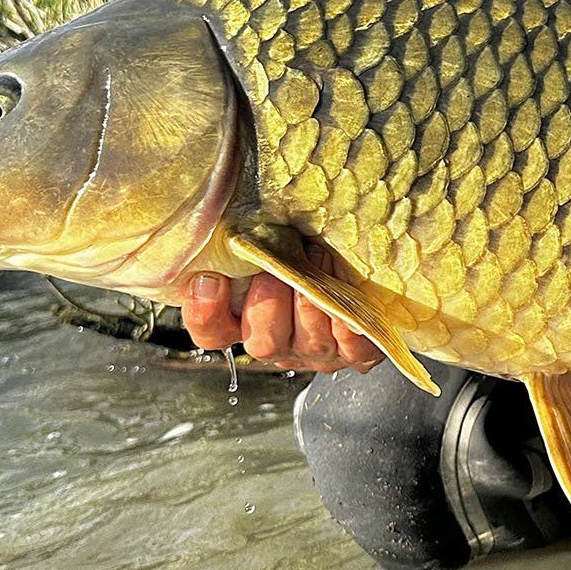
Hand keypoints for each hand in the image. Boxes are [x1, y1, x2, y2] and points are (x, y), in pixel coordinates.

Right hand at [181, 246, 384, 373]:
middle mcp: (282, 340)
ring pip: (308, 342)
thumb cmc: (309, 247)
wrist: (364, 265)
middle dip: (267, 305)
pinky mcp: (357, 351)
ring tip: (316, 258)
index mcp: (248, 320)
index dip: (205, 312)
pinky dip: (346, 320)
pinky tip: (344, 295)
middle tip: (274, 271)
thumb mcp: (270, 241)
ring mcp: (320, 350)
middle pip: (262, 342)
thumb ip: (246, 240)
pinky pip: (351, 346)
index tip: (210, 279)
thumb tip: (226, 218)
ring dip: (311, 302)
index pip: (213, 331)